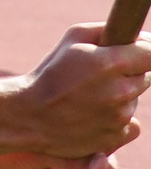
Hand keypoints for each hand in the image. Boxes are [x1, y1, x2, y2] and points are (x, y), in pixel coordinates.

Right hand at [17, 23, 150, 157]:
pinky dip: (114, 118)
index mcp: (111, 63)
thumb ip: (107, 32)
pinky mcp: (117, 136)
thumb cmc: (50, 73)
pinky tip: (91, 114)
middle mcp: (121, 90)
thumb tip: (140, 37)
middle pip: (145, 77)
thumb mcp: (72, 40)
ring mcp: (120, 116)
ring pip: (133, 100)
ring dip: (119, 96)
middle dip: (127, 73)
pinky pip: (128, 123)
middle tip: (99, 75)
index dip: (143, 51)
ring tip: (88, 97)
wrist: (28, 116)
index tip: (134, 52)